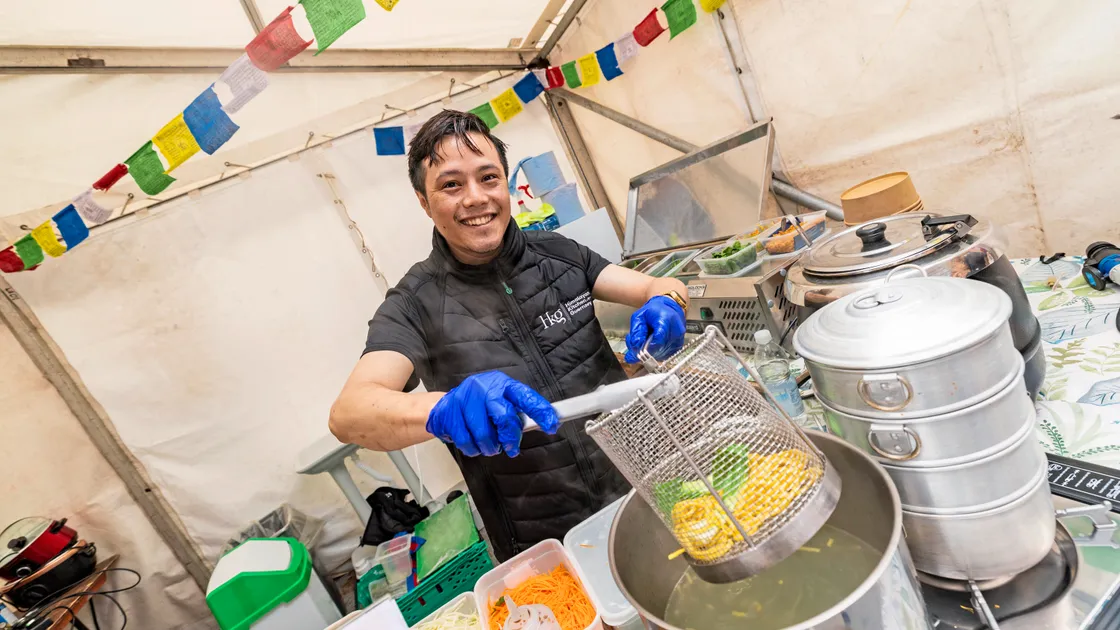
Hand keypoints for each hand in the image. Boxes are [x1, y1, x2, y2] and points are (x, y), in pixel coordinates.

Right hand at [426, 371, 557, 456]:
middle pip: (504, 417)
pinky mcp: (449, 414)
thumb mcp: (500, 402)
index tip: (552, 426)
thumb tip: (538, 425)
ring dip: (490, 448)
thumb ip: (515, 412)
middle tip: (511, 448)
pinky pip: (467, 442)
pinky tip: (473, 444)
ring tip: (488, 445)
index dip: (540, 411)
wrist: (443, 406)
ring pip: (485, 435)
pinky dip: (473, 450)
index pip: (525, 396)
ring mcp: (465, 400)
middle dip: (510, 438)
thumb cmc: (479, 406)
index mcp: (502, 384)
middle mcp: (484, 388)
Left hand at [625, 296, 685, 363]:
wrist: (669, 308)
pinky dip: (657, 353)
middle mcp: (676, 330)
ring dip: (651, 353)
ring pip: (661, 354)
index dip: (647, 348)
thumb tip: (636, 345)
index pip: (658, 340)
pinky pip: (665, 355)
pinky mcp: (678, 346)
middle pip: (659, 349)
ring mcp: (679, 339)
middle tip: (637, 345)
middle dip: (645, 351)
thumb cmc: (654, 311)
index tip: (637, 349)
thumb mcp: (639, 316)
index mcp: (666, 320)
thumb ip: (636, 330)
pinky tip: (653, 345)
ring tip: (646, 342)